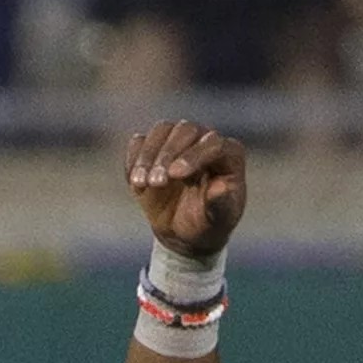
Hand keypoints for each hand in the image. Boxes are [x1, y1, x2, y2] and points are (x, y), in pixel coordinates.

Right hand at [125, 121, 247, 256]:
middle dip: (168, 154)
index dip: (193, 156)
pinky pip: (139, 143)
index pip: (213, 143)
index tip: (175, 175)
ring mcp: (179, 141)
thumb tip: (221, 187)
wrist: (184, 232)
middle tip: (157, 182)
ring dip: (148, 156)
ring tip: (140, 183)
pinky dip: (133, 160)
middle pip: (185, 130)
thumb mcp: (219, 220)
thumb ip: (221, 204)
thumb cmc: (208, 224)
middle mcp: (205, 140)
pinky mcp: (154, 148)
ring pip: (161, 131)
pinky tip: (134, 182)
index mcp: (229, 154)